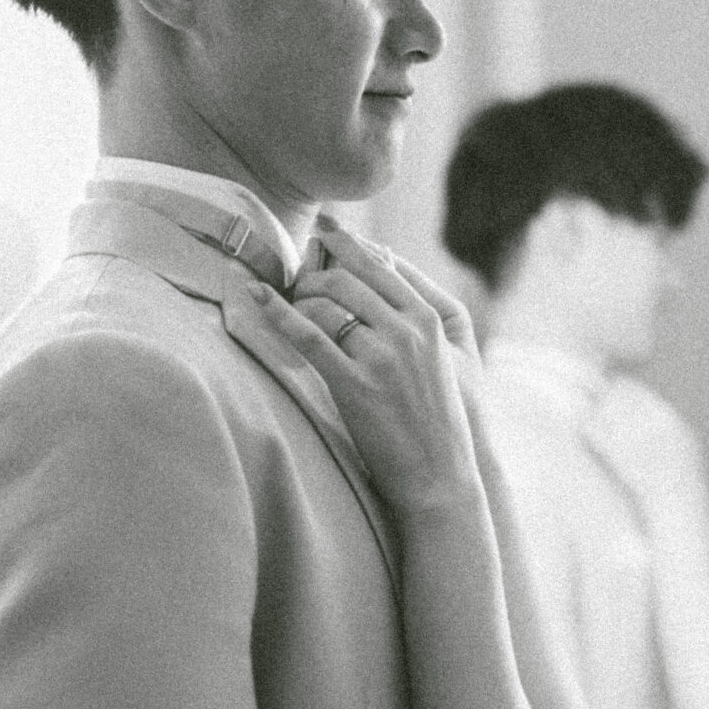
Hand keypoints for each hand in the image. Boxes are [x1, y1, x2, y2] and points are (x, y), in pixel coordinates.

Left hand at [254, 230, 482, 518]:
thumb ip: (420, 316)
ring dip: (299, 293)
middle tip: (296, 273)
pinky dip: (280, 314)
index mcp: (430, 320)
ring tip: (285, 296)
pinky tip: (261, 300)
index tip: (323, 233)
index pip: (380, 265)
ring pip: (327, 302)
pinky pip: (309, 338)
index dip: (346, 245)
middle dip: (314, 270)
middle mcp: (407, 330)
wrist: (440, 475)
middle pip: (347, 278)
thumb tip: (384, 277)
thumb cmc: (439, 419)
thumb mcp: (447, 359)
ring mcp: (381, 357)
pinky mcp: (355, 385)